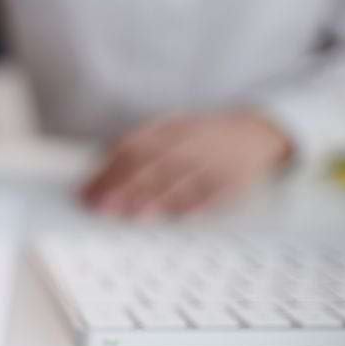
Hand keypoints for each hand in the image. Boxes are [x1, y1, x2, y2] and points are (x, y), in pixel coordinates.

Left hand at [80, 111, 293, 216]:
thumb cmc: (201, 136)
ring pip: (181, 180)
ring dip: (155, 198)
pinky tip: (174, 218)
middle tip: (101, 206)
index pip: (133, 147)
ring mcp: (213, 161)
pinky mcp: (233, 181)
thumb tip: (102, 167)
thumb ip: (140, 143)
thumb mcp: (172, 127)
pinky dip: (193, 206)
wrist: (257, 132)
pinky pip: (212, 195)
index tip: (87, 191)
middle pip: (153, 164)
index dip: (108, 170)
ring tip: (131, 214)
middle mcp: (190, 142)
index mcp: (171, 128)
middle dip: (124, 186)